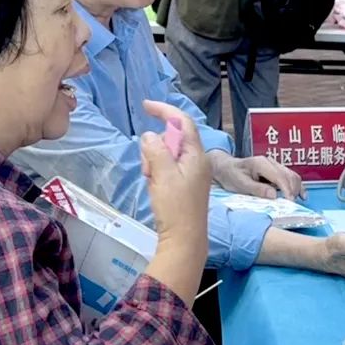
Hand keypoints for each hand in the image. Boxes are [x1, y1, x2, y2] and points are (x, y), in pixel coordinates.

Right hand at [140, 100, 211, 246]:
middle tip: (149, 169)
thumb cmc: (176, 207)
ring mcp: (194, 173)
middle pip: (173, 138)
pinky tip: (156, 188)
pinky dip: (159, 172)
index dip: (165, 110)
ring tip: (153, 181)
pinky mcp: (188, 184)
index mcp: (196, 154)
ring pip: (168, 154)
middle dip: (155, 147)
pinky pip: (169, 168)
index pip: (183, 122)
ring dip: (155, 162)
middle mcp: (198, 160)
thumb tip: (150, 136)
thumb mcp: (162, 175)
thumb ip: (156, 151)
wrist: (185, 239)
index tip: (145, 106)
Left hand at [211, 152, 304, 200]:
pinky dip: (298, 187)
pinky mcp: (277, 170)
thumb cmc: (231, 176)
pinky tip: (302, 196)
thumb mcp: (240, 184)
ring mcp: (275, 165)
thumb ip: (256, 189)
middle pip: (289, 176)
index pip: (279, 176)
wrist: (225, 167)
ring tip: (293, 203)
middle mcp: (271, 162)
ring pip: (292, 176)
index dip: (287, 190)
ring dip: (296, 189)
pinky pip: (291, 177)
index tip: (290, 203)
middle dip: (293, 191)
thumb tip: (274, 195)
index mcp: (261, 163)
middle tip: (291, 206)